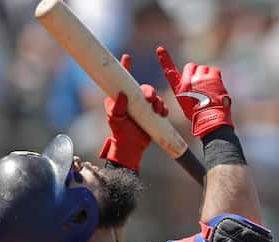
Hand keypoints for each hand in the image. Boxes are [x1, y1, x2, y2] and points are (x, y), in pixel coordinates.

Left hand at [98, 54, 167, 170]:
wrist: (131, 147)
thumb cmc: (120, 132)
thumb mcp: (115, 120)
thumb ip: (116, 108)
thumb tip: (122, 94)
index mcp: (122, 97)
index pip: (123, 79)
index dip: (125, 67)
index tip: (127, 57)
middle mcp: (134, 100)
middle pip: (144, 88)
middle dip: (149, 91)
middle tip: (151, 97)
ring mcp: (145, 107)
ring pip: (155, 97)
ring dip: (158, 101)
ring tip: (158, 110)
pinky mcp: (154, 115)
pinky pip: (162, 107)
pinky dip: (163, 109)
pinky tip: (162, 113)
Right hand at [156, 46, 232, 138]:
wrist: (211, 119)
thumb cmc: (199, 115)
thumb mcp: (186, 103)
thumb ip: (187, 90)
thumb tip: (194, 83)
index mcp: (179, 88)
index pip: (169, 71)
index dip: (164, 59)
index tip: (160, 49)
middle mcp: (188, 81)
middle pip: (191, 66)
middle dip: (195, 73)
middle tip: (201, 86)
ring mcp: (200, 79)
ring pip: (203, 68)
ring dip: (206, 75)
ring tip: (209, 88)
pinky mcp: (212, 78)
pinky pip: (214, 70)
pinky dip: (215, 76)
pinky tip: (215, 86)